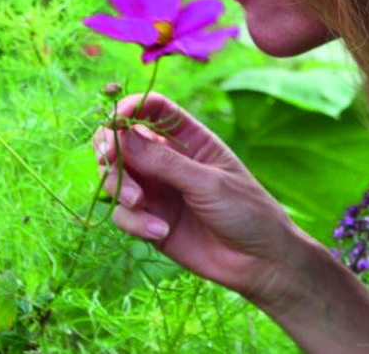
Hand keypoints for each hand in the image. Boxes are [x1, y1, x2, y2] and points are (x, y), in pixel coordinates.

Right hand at [93, 92, 308, 304]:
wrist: (259, 261)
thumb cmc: (245, 210)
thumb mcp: (207, 182)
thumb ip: (164, 162)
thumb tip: (121, 136)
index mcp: (189, 139)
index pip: (153, 109)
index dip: (130, 107)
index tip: (115, 120)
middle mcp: (167, 160)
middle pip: (123, 140)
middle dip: (110, 147)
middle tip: (109, 159)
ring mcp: (157, 190)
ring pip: (115, 177)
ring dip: (120, 187)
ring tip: (140, 203)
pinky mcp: (149, 220)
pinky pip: (123, 214)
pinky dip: (133, 221)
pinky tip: (160, 232)